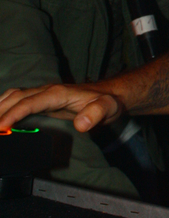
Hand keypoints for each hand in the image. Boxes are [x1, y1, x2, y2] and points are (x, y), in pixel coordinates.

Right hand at [0, 84, 122, 132]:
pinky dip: (4, 106)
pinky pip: (18, 100)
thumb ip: (95, 114)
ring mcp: (43, 94)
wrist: (109, 95)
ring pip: (14, 96)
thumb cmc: (106, 102)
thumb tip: (81, 124)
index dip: (13, 114)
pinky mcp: (42, 100)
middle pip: (16, 98)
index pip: (29, 102)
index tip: (1, 127)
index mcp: (57, 93)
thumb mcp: (107, 108)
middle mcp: (46, 91)